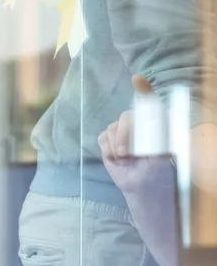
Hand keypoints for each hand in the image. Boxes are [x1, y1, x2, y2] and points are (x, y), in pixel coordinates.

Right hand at [99, 77, 172, 197]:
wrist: (139, 185)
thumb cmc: (155, 172)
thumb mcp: (162, 158)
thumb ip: (158, 144)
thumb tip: (153, 131)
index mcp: (155, 124)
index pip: (150, 102)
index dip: (143, 89)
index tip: (136, 80)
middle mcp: (138, 124)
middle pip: (126, 116)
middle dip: (124, 134)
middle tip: (125, 153)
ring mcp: (121, 130)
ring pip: (112, 128)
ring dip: (116, 145)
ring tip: (124, 159)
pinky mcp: (108, 139)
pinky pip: (102, 137)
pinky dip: (107, 149)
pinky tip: (115, 158)